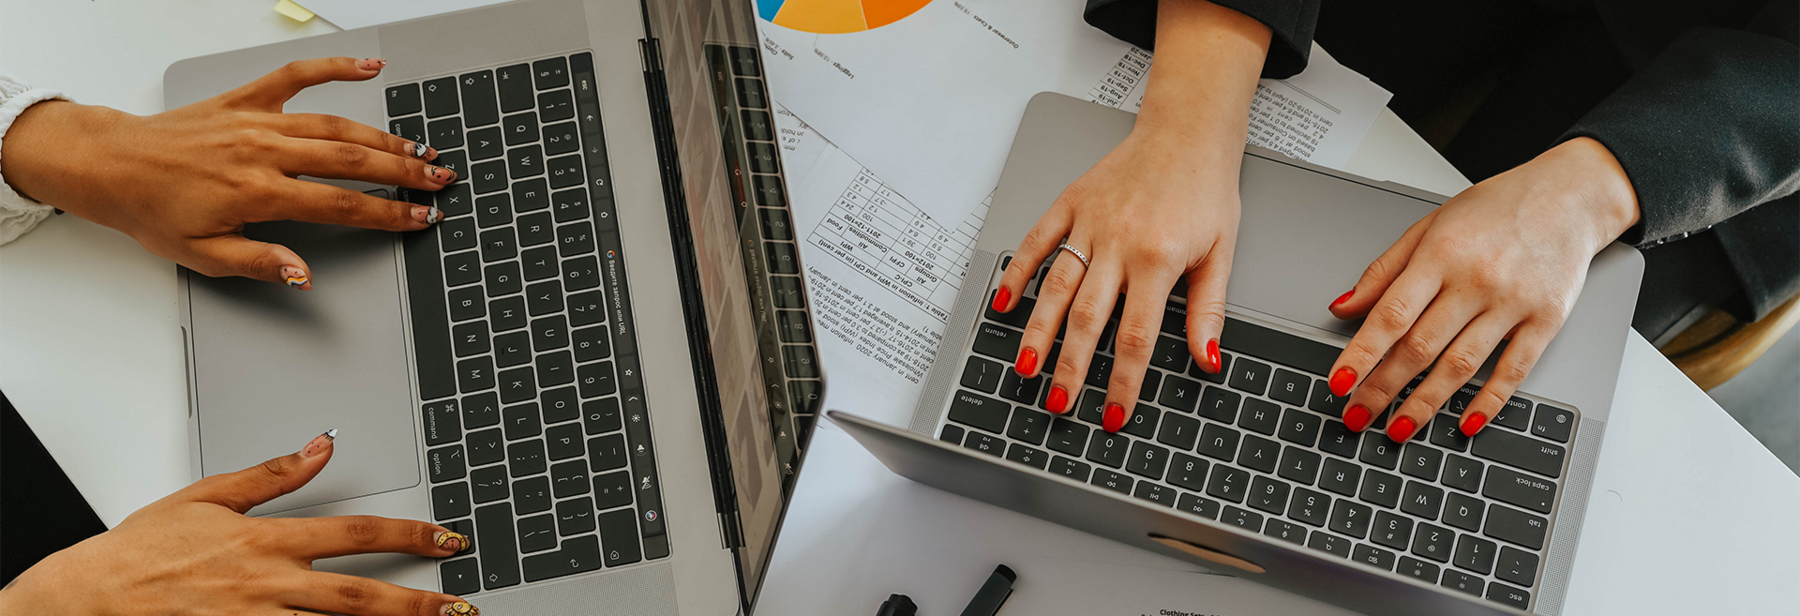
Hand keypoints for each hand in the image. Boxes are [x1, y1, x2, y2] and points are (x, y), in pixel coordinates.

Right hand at [0, 431, 478, 615]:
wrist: (88, 601)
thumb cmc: (141, 552)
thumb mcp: (207, 497)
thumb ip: (272, 476)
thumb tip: (320, 446)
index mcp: (267, 541)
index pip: (357, 534)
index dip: (410, 535)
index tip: (447, 539)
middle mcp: (269, 586)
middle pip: (361, 597)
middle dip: (418, 603)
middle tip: (459, 607)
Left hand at [1, 57, 454, 288]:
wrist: (111, 165)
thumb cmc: (153, 210)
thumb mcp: (204, 255)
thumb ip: (260, 262)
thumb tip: (304, 273)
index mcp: (257, 193)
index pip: (341, 205)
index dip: (389, 214)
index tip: (421, 217)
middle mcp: (263, 152)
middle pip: (351, 161)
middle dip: (403, 172)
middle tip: (439, 179)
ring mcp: (257, 121)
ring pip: (336, 125)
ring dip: (383, 136)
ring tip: (419, 148)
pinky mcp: (246, 98)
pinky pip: (297, 76)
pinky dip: (335, 67)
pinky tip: (368, 67)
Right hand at [992, 0, 1268, 432]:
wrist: (1187, 130)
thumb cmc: (1205, 189)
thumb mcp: (1222, 252)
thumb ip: (1208, 310)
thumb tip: (1208, 360)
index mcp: (1157, 259)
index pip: (1135, 336)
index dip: (1122, 381)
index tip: (1113, 414)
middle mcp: (1118, 243)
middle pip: (1088, 319)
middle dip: (1070, 366)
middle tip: (1058, 403)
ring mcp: (1089, 223)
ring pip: (1056, 287)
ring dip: (1038, 331)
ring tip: (1026, 368)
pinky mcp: (1070, 203)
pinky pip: (1036, 242)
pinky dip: (1017, 272)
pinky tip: (1005, 304)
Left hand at [1323, 137, 1639, 441]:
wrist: (1571, 194)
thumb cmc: (1496, 208)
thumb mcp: (1430, 225)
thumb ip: (1384, 270)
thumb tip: (1344, 307)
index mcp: (1440, 254)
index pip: (1391, 314)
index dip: (1361, 353)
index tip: (1338, 382)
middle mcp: (1476, 280)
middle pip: (1419, 347)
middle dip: (1382, 389)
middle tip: (1355, 417)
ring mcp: (1513, 302)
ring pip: (1460, 365)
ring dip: (1425, 404)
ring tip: (1397, 429)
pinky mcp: (1547, 319)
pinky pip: (1514, 370)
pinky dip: (1489, 401)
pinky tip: (1466, 423)